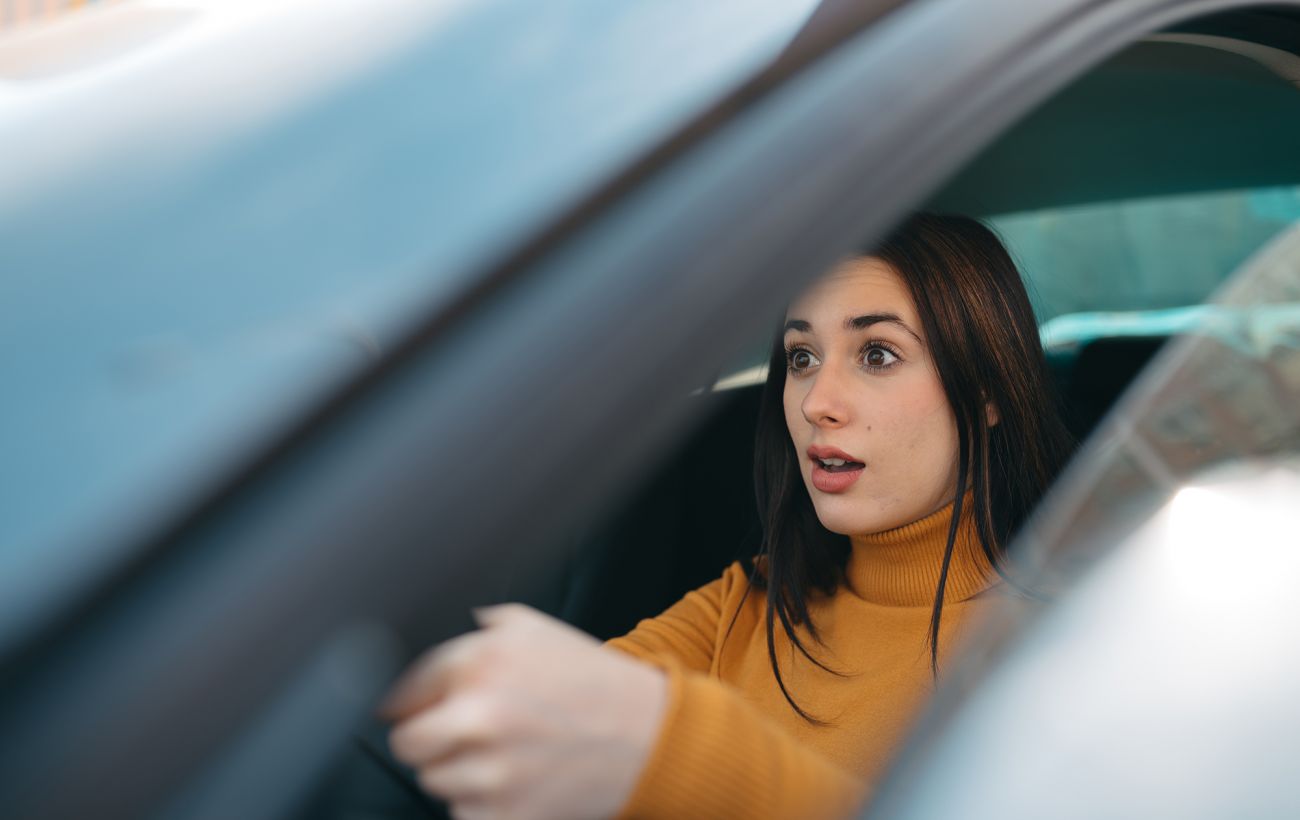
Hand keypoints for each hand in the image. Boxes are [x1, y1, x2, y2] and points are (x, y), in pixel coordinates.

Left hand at [383, 604, 667, 819]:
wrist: (649, 734)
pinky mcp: (504, 815)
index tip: (425, 707)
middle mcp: (479, 713)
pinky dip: (482, 803)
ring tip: (502, 753)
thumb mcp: (534, 629)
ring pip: (432, 781)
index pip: (402, 691)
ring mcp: (491, 770)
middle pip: (406, 742)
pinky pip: (460, 813)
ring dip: (457, 771)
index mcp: (480, 660)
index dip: (416, 700)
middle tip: (462, 733)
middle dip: (428, 738)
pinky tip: (516, 779)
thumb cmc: (590, 681)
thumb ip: (475, 631)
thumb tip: (423, 646)